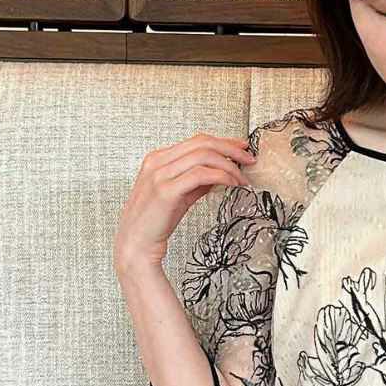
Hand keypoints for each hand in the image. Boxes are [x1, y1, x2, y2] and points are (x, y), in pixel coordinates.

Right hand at [113, 130, 254, 272]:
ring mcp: (160, 175)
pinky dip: (221, 176)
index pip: (196, 141)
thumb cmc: (155, 222)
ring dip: (229, 165)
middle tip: (249, 159)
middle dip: (230, 149)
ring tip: (241, 178)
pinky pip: (200, 175)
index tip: (241, 148)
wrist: (136, 244)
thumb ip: (197, 182)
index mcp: (158, 159)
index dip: (223, 142)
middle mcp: (157, 162)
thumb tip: (221, 173)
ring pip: (203, 155)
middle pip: (202, 142)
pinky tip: (231, 184)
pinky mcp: (166, 191)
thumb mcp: (179, 195)